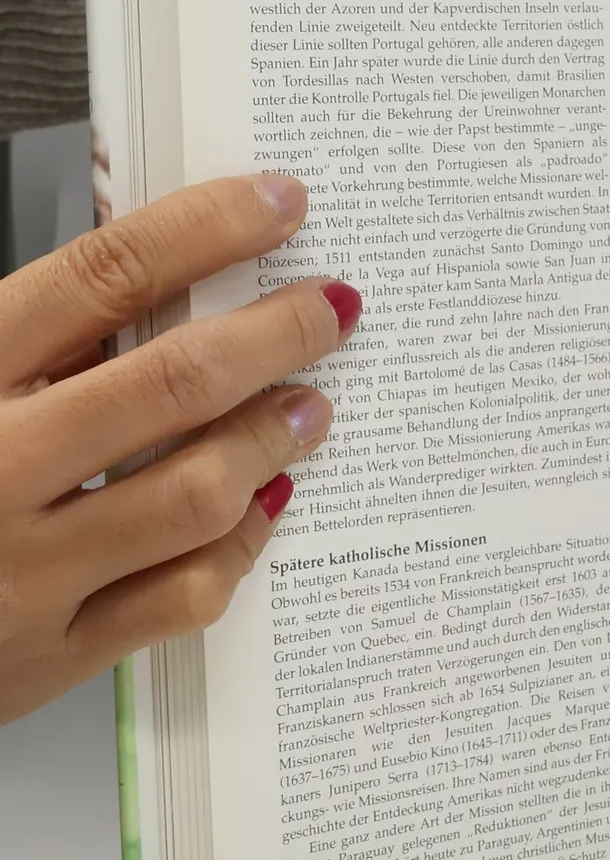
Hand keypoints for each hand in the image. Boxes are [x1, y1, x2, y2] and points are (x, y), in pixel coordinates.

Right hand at [0, 174, 356, 723]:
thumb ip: (22, 329)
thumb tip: (147, 261)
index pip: (100, 275)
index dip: (204, 228)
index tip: (274, 201)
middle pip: (174, 383)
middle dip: (276, 331)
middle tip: (330, 305)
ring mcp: (21, 575)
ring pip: (197, 492)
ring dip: (274, 436)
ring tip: (310, 402)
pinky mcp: (48, 658)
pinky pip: (184, 595)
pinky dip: (242, 541)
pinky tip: (264, 501)